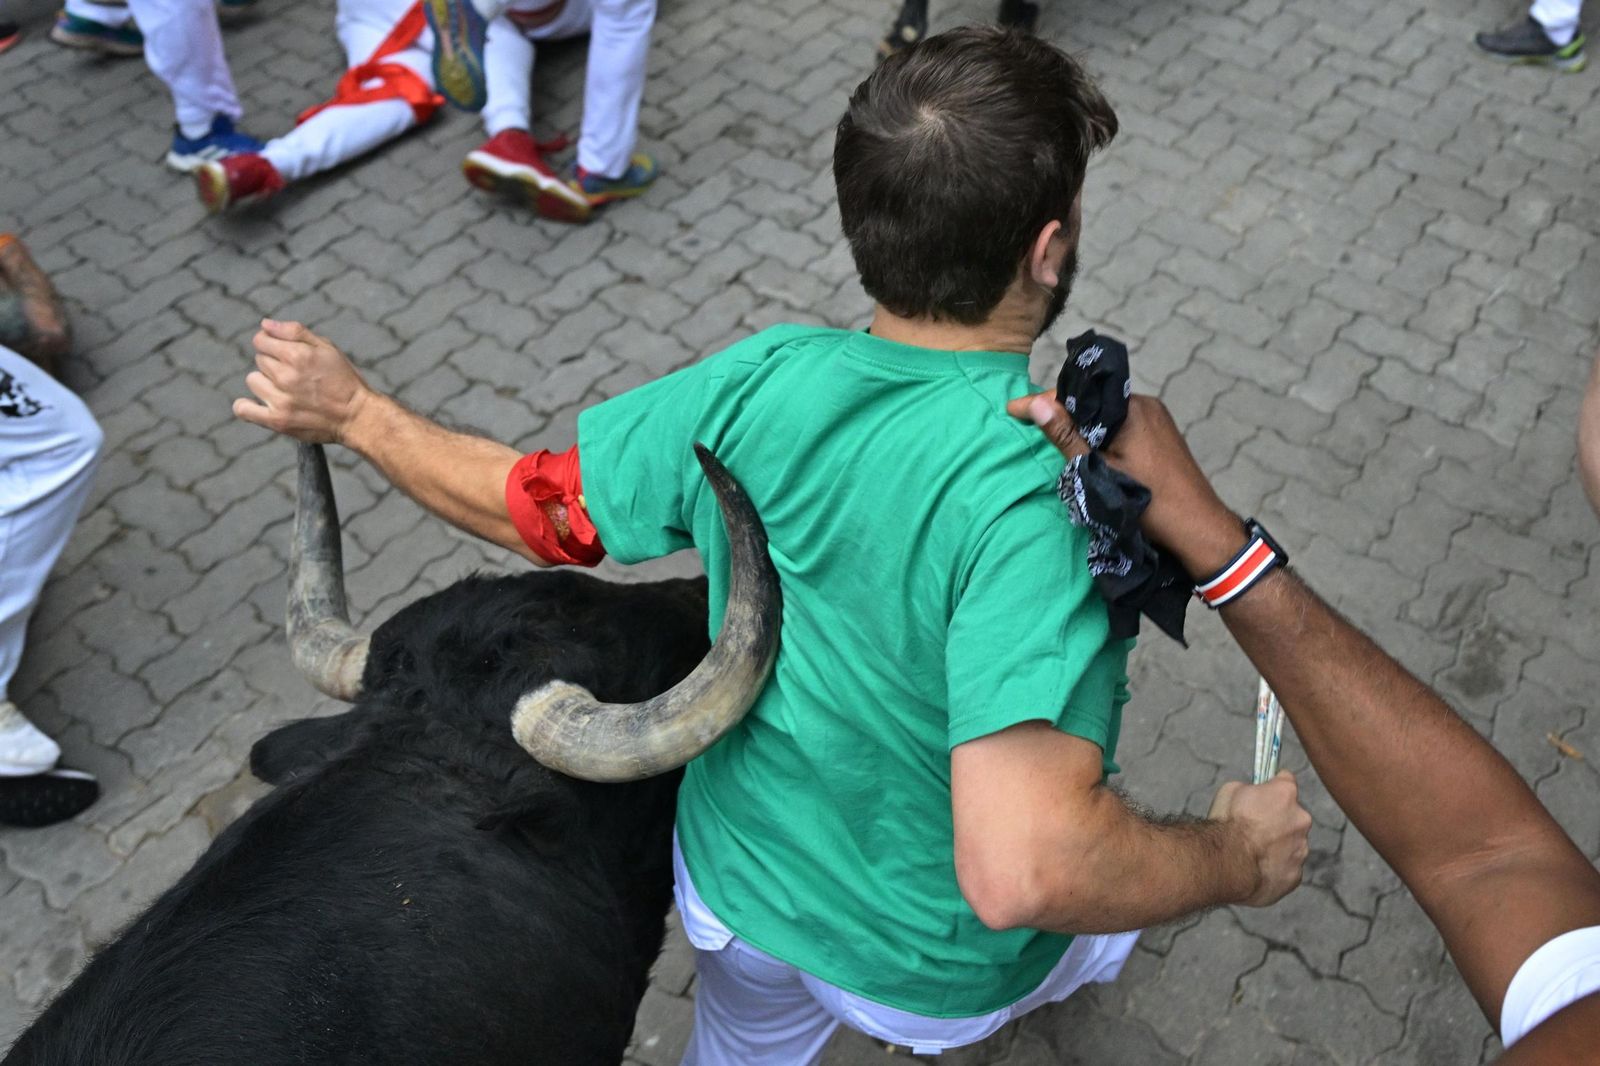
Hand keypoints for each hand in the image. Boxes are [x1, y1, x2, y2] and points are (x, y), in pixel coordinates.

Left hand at [234, 320, 372, 444]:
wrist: (357, 416)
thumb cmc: (344, 380)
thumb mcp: (327, 348)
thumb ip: (295, 332)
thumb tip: (265, 324)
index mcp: (298, 355)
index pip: (261, 340)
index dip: (270, 343)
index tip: (281, 351)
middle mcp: (286, 377)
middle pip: (260, 360)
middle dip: (274, 363)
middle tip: (295, 374)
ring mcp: (280, 400)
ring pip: (253, 380)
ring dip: (265, 382)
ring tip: (285, 390)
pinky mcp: (277, 421)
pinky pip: (244, 409)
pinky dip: (245, 406)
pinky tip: (257, 403)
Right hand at [1006, 389, 1243, 575]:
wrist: (1199, 529)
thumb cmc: (1150, 503)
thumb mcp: (1100, 471)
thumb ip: (1067, 437)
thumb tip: (1037, 406)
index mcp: (1131, 408)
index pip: (1078, 395)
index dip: (1043, 403)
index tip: (1012, 410)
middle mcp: (1146, 405)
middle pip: (1093, 403)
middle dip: (1061, 413)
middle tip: (1028, 422)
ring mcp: (1157, 421)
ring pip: (1108, 416)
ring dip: (1083, 426)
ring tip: (1053, 437)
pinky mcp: (1163, 437)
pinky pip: (1123, 427)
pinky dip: (1102, 436)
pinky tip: (1088, 450)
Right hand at [1208, 771, 1312, 906]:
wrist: (1227, 863)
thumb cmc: (1226, 825)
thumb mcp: (1230, 791)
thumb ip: (1249, 790)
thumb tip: (1251, 794)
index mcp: (1284, 794)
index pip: (1286, 780)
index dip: (1273, 786)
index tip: (1266, 790)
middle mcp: (1300, 819)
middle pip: (1293, 816)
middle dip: (1277, 820)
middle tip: (1254, 828)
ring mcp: (1300, 849)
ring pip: (1292, 844)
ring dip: (1278, 845)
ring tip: (1252, 852)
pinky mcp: (1295, 875)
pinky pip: (1287, 868)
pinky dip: (1274, 868)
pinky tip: (1256, 868)